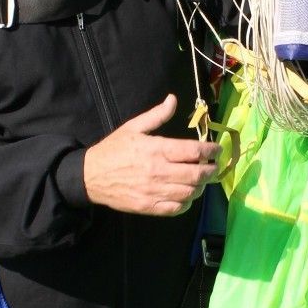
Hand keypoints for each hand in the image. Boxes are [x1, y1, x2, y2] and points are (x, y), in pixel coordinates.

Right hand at [82, 94, 219, 215]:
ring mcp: (154, 191)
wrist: (90, 176)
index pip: (193, 151)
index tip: (217, 149)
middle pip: (196, 174)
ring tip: (202, 180)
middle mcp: (158, 171)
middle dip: (211, 170)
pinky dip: (187, 202)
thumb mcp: (133, 127)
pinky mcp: (149, 207)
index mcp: (156, 149)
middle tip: (215, 166)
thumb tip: (173, 99)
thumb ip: (157, 115)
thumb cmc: (113, 149)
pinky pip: (176, 208)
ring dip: (201, 187)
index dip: (210, 151)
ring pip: (189, 193)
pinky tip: (187, 195)